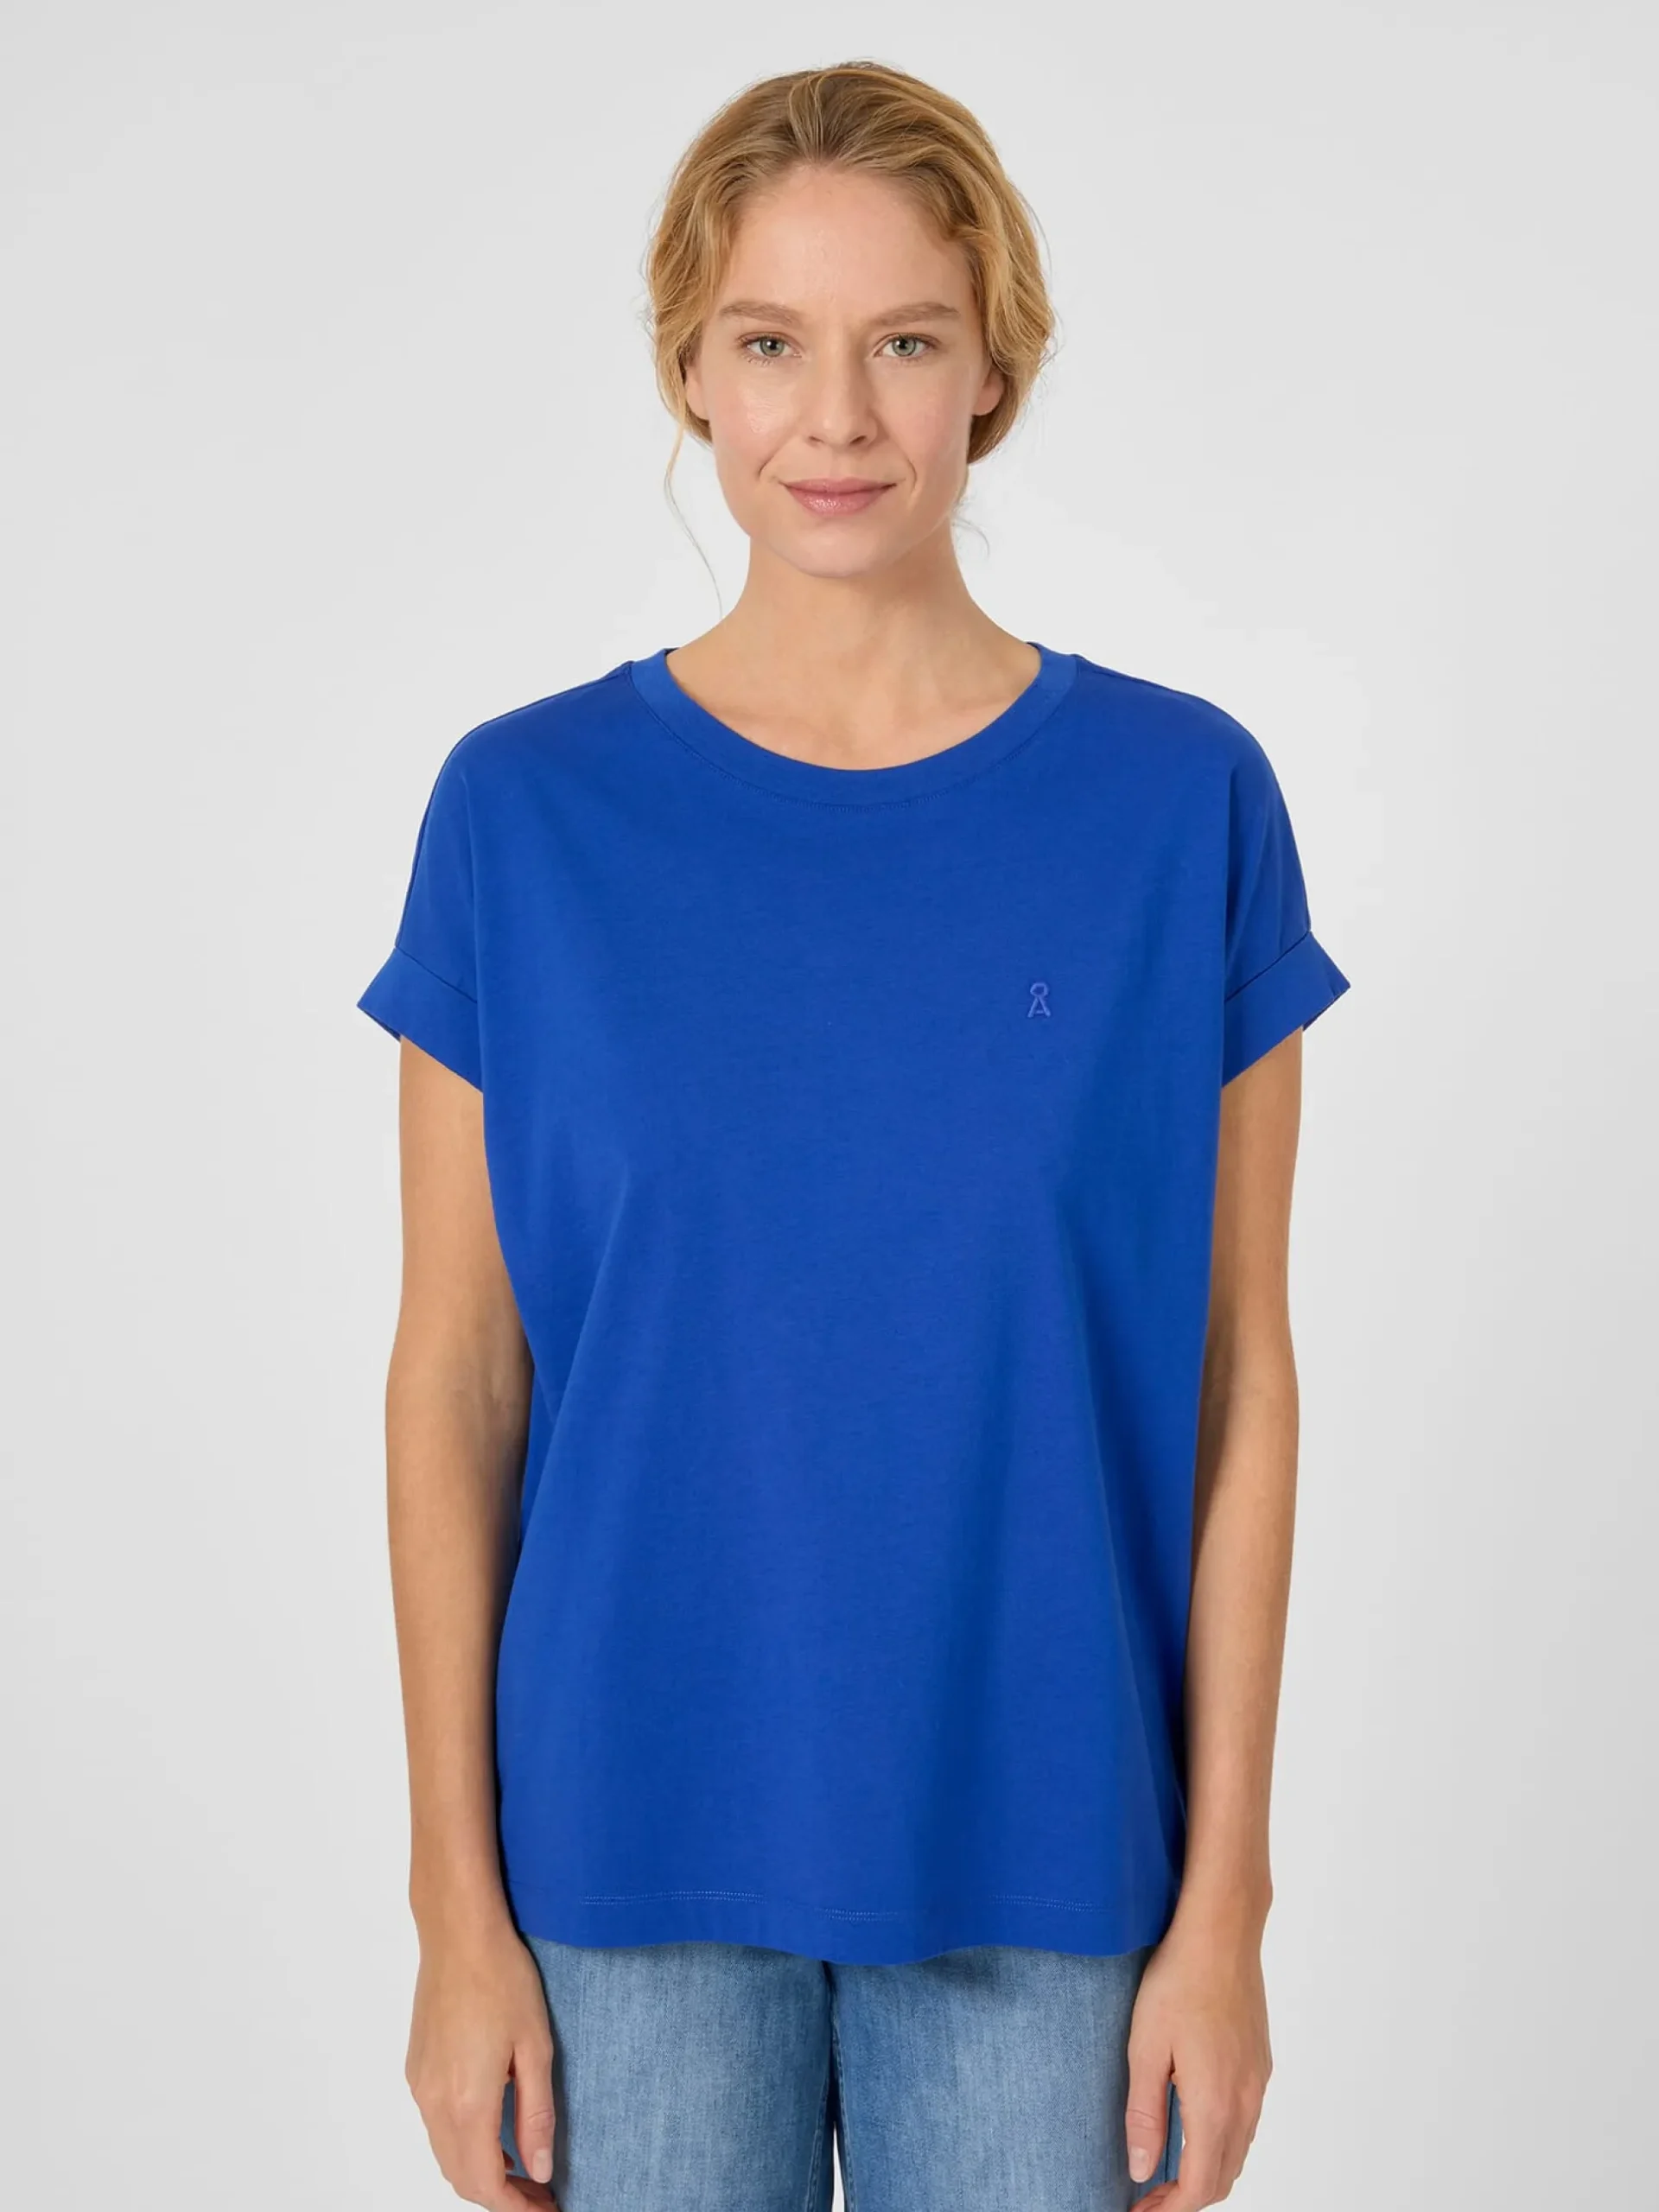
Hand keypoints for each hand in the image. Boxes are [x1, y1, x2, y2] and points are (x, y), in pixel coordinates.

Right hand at [405, 1908, 559, 2207]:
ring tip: (522, 2171)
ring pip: (445, 2155)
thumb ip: (536, 2114)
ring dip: (479, 2174)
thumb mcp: (536, 2047)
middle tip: (539, 2195)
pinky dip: (462, 2146)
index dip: (517, 2207)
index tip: (546, 2208)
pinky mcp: (416, 2069)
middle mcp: (435, 2102)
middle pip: (461, 2178)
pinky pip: (435, 2127)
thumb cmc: (501, 1978)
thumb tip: (541, 2168)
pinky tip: (492, 2133)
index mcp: (468, 2101)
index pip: (486, 2184)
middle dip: (500, 2197)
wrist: (458, 1933)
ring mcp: (420, 2086)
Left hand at [1123, 1916, 1271, 2206]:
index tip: (1140, 2211)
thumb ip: (1144, 2113)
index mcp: (1215, 2103)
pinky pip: (1246, 2122)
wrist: (1222, 1932)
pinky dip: (1222, 2142)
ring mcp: (1258, 2081)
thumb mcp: (1146, 2048)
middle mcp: (1246, 2100)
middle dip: (1187, 2198)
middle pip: (1224, 2177)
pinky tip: (1193, 2125)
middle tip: (1148, 2197)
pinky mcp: (1260, 2062)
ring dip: (1206, 2171)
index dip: (1170, 2210)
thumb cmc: (1178, 1982)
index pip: (1200, 2185)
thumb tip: (1141, 2169)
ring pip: (1238, 2151)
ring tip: (1166, 2168)